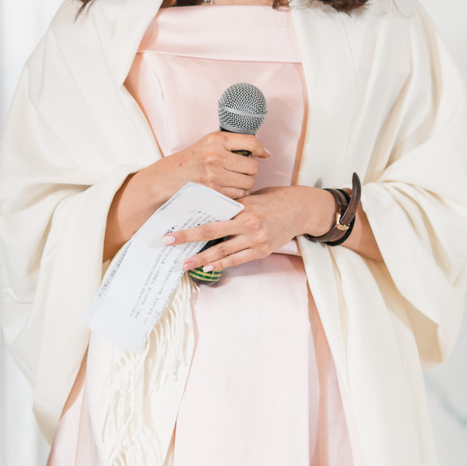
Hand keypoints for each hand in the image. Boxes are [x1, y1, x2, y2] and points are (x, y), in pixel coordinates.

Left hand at [167, 185, 336, 273]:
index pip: (211, 214)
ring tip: (184, 263)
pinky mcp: (261, 250)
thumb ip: (231, 206)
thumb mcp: (250, 197)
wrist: (299, 209)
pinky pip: (237, 259)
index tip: (173, 223)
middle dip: (187, 237)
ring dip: (201, 258)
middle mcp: (248, 223)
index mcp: (242, 206)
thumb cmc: (271, 200)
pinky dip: (222, 264)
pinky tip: (208, 267)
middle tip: (167, 241)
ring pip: (223, 251)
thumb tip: (205, 212)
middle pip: (211, 231)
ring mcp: (255, 239)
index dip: (192, 219)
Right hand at [180, 128, 269, 197]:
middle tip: (241, 169)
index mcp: (216, 140)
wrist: (170, 177)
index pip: (251, 142)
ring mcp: (215, 176)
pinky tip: (229, 187)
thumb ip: (234, 143)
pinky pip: (240, 194)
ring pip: (249, 182)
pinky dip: (238, 193)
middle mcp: (216, 157)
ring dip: (245, 182)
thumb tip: (264, 153)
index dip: (260, 149)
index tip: (262, 154)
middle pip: (253, 166)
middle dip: (250, 169)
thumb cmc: (192, 160)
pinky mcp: (214, 192)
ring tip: (234, 179)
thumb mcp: (209, 143)